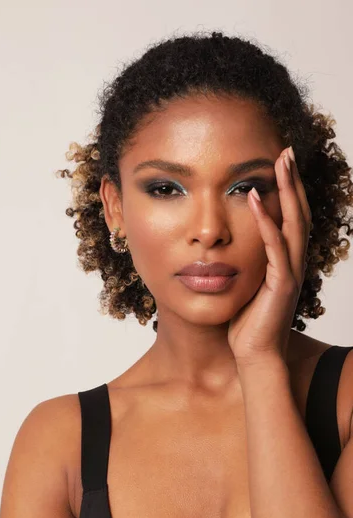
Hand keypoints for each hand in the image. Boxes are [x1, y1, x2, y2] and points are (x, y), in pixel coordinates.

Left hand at [228, 146, 311, 365]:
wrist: (255, 354)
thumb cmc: (247, 322)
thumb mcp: (246, 283)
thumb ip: (246, 261)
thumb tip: (229, 243)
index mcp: (285, 260)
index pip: (291, 217)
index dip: (289, 189)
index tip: (280, 162)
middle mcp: (294, 261)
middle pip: (300, 212)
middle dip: (294, 180)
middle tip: (287, 150)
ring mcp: (291, 271)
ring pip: (295, 222)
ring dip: (287, 190)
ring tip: (280, 162)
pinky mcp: (283, 284)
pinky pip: (275, 246)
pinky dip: (266, 221)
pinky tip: (254, 198)